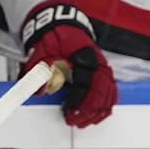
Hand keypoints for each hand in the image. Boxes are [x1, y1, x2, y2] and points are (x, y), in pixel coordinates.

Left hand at [21, 1, 116, 126]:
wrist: (60, 27)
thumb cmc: (52, 40)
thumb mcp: (41, 53)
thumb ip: (39, 72)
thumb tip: (39, 92)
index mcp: (83, 57)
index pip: (86, 83)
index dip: (78, 100)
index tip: (68, 111)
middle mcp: (98, 63)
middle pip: (100, 91)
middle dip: (87, 110)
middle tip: (73, 121)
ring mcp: (103, 68)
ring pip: (108, 94)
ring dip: (97, 111)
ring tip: (83, 122)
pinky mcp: (104, 73)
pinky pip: (110, 92)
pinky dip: (105, 105)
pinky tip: (97, 115)